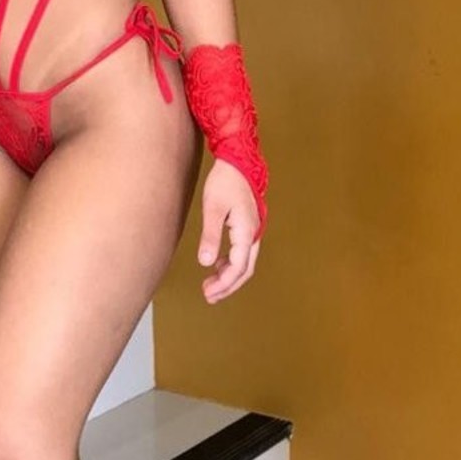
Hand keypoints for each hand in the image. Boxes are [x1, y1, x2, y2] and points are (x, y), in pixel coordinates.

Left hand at [197, 158, 261, 302]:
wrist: (238, 162)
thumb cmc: (225, 182)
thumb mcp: (213, 208)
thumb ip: (211, 236)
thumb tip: (206, 263)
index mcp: (247, 232)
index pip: (238, 267)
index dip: (224, 283)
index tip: (209, 292)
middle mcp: (254, 234)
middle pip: (245, 270)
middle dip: (228, 285)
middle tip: (210, 296)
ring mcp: (253, 231)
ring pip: (245, 262)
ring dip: (229, 276)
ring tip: (210, 285)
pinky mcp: (248, 226)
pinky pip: (243, 252)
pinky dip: (231, 263)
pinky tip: (217, 265)